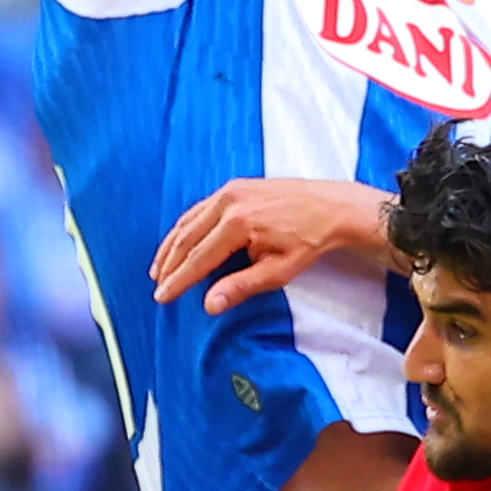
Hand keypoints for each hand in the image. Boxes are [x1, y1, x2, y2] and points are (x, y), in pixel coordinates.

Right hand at [149, 177, 394, 311]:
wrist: (333, 207)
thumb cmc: (309, 241)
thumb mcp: (278, 271)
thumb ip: (240, 287)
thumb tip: (209, 305)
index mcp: (237, 224)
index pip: (197, 259)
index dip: (178, 281)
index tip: (162, 297)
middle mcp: (228, 202)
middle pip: (186, 238)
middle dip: (169, 265)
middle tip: (158, 286)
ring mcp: (230, 190)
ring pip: (188, 221)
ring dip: (171, 245)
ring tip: (160, 268)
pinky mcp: (235, 185)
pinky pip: (200, 209)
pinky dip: (185, 227)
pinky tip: (180, 241)